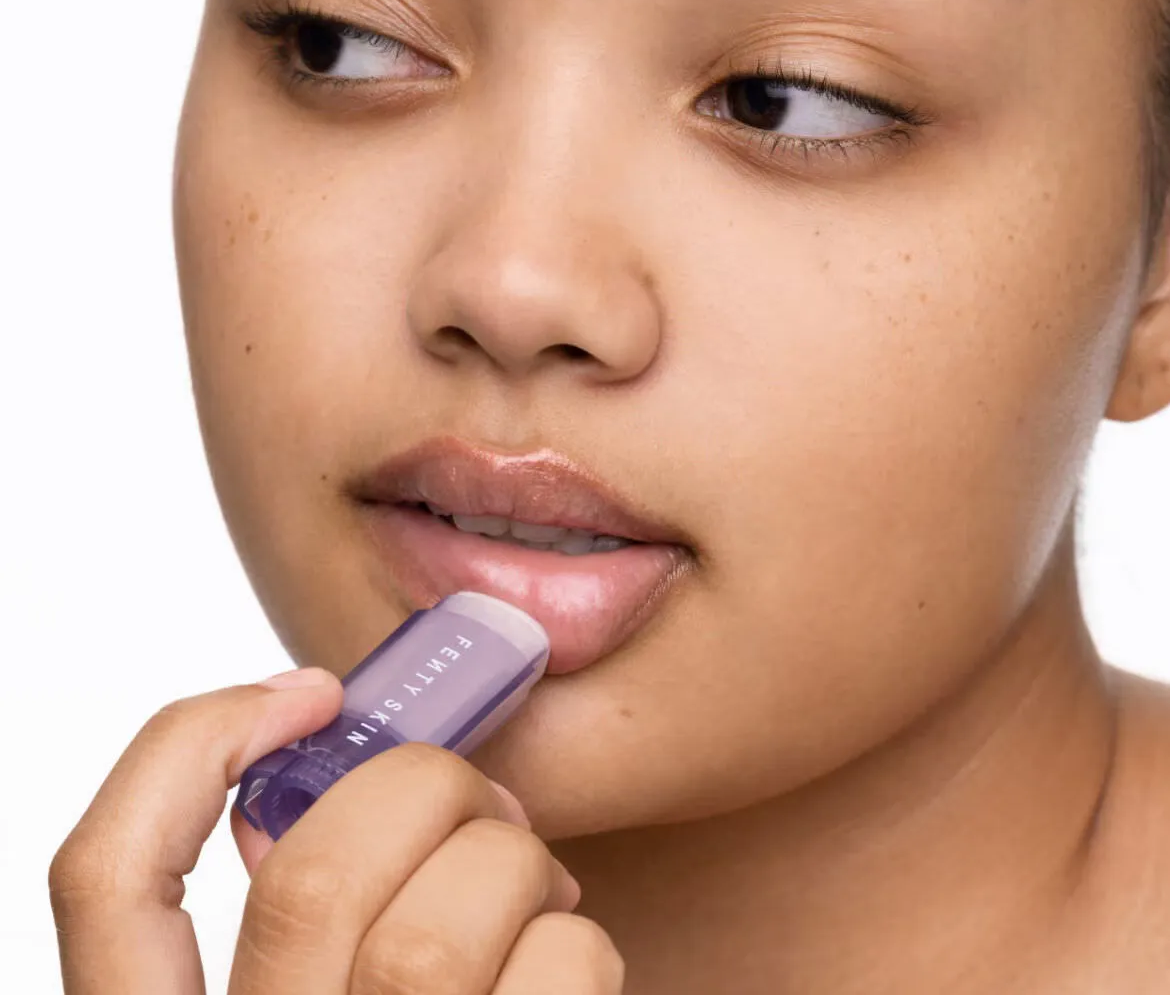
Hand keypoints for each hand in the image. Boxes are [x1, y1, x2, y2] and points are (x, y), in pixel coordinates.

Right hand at [49, 668, 624, 992]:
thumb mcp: (317, 975)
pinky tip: (561, 963)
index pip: (106, 882)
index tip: (312, 692)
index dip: (195, 746)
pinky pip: (556, 971)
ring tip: (535, 890)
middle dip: (426, 786)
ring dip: (514, 863)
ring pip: (439, 930)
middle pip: (311, 879)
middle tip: (477, 801)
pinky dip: (574, 940)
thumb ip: (296, 916)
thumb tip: (320, 799)